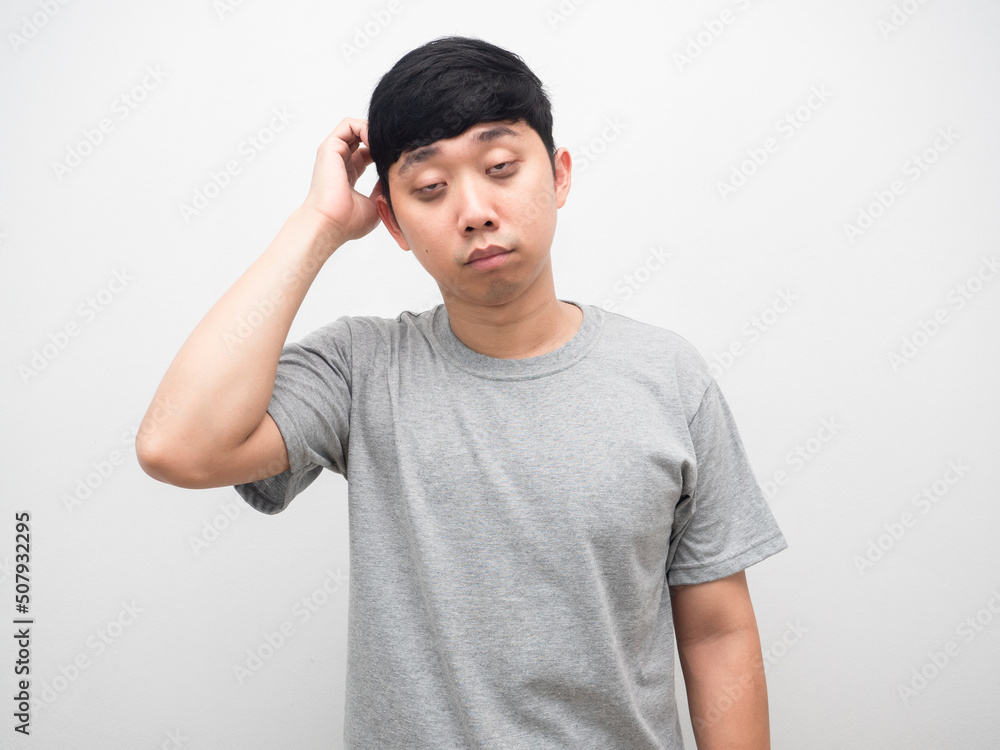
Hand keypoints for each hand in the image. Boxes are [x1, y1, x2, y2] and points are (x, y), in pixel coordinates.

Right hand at [301, 117, 382, 243]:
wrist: (330, 224)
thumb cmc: (347, 222)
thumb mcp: (374, 205)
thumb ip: (382, 190)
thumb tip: (392, 178)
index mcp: (348, 176)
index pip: (367, 154)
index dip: (382, 152)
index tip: (396, 158)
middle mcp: (340, 162)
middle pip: (362, 139)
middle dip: (379, 139)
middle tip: (393, 148)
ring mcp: (334, 154)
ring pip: (355, 128)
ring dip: (373, 131)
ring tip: (385, 144)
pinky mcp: (330, 147)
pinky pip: (348, 124)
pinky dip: (364, 127)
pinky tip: (375, 141)